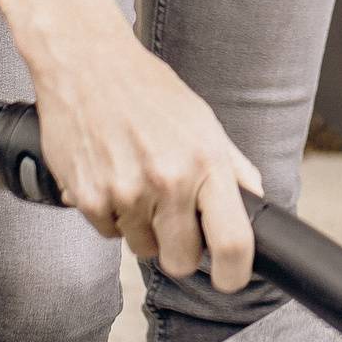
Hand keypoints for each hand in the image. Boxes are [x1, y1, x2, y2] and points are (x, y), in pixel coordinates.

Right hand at [20, 18, 264, 290]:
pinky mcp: (88, 198)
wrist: (87, 64)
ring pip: (143, 249)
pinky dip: (113, 216)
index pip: (231, 242)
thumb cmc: (148, 89)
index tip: (230, 278)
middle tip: (174, 219)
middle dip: (181, 249)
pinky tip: (113, 177)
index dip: (234, 273)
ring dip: (144, 229)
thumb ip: (232, 167)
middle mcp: (167, 181)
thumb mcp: (203, 121)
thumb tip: (254, 203)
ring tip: (138, 183)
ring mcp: (125, 192)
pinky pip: (110, 233)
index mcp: (205, 162)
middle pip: (182, 261)